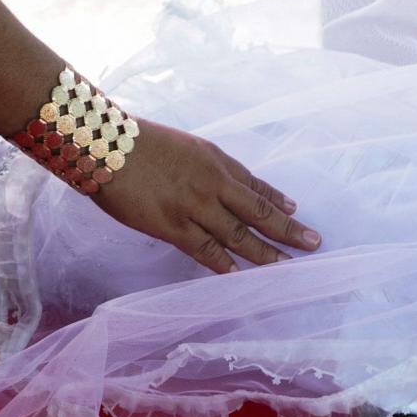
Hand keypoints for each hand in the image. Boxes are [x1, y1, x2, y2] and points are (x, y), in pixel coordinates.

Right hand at [93, 118, 320, 272]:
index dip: (279, 201)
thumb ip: (215, 168)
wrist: (102, 143)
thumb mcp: (189, 147)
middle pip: (258, 212)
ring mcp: (195, 207)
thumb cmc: (141, 143)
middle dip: (288, 229)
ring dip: (265, 252)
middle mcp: (213, 184)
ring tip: (287, 265)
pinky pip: (205, 250)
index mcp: (217, 161)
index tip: (298, 213)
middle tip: (314, 243)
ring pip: (238, 235)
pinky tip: (240, 274)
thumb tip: (240, 186)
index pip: (256, 186)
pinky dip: (224, 263)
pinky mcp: (172, 226)